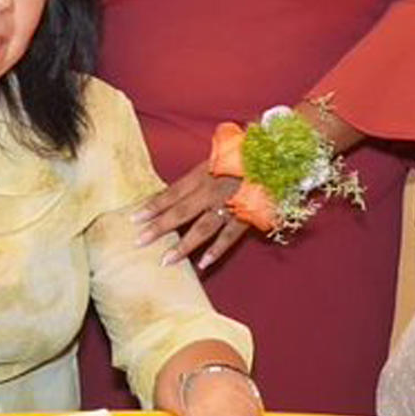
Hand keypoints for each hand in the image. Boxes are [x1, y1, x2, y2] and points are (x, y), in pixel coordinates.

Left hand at [132, 159, 248, 268]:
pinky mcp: (247, 215)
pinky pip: (230, 236)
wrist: (280, 152)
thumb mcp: (219, 155)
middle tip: (139, 241)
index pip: (173, 191)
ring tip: (166, 259)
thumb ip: (200, 173)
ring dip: (183, 244)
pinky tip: (203, 264)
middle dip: (159, 226)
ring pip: (203, 227)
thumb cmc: (246, 151)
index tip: (135, 217)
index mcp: (204, 172)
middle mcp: (213, 189)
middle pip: (181, 211)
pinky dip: (217, 250)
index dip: (153, 204)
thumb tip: (179, 189)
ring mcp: (230, 203)